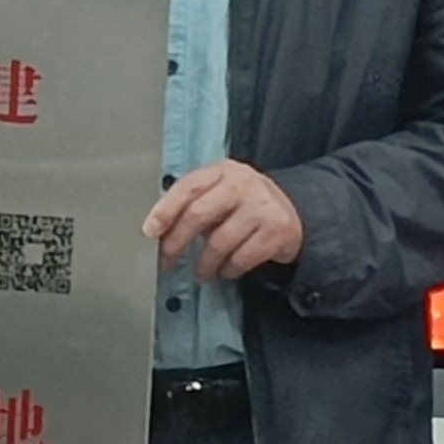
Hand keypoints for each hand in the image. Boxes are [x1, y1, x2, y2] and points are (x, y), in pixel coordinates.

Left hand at [142, 160, 303, 280]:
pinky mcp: (277, 231)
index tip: (150, 231)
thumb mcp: (220, 193)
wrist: (294, 213)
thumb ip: (194, 204)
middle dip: (177, 242)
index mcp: (222, 171)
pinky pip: (242, 258)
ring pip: (219, 242)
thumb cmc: (244, 204)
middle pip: (198, 214)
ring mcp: (262, 206)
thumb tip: (159, 230)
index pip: (187, 187)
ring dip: (205, 264)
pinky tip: (227, 270)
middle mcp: (242, 184)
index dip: (165, 210)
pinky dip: (229, 269)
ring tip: (202, 272)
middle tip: (167, 261)